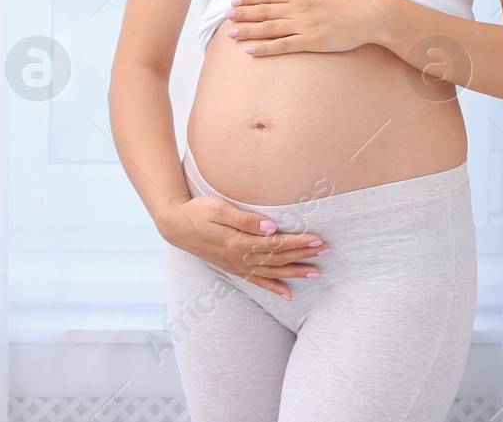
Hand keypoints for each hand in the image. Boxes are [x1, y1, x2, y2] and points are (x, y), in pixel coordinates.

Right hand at [163, 195, 328, 298]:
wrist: (175, 226)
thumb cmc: (197, 211)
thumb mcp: (219, 208)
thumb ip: (245, 219)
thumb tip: (271, 226)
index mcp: (238, 243)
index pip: (276, 244)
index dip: (299, 242)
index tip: (318, 239)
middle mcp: (239, 258)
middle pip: (278, 259)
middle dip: (304, 255)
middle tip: (327, 252)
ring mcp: (236, 265)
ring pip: (272, 273)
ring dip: (295, 273)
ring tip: (317, 273)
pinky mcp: (233, 268)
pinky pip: (257, 281)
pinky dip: (274, 288)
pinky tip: (288, 293)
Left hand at [224, 0, 386, 56]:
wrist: (375, 14)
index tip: (234, 3)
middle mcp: (298, 7)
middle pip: (263, 11)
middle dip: (242, 15)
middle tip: (225, 19)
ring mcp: (304, 25)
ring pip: (269, 28)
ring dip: (248, 31)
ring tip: (231, 35)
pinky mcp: (311, 42)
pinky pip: (283, 46)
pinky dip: (265, 48)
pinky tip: (251, 51)